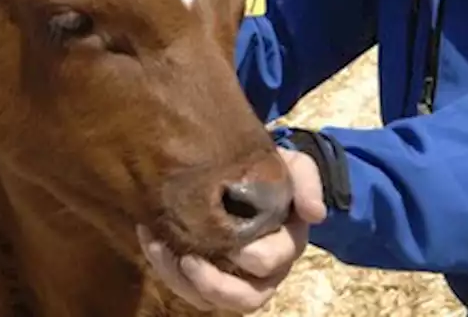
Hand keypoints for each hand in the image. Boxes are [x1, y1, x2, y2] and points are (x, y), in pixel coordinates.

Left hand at [139, 148, 326, 312]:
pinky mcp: (207, 274)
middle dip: (214, 283)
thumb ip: (307, 182)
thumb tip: (316, 215)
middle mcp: (264, 272)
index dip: (249, 255)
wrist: (245, 166)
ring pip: (213, 301)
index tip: (224, 231)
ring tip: (161, 251)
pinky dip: (167, 270)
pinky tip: (151, 239)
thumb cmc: (270, 169)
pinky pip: (188, 289)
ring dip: (184, 283)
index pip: (271, 262)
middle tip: (188, 257)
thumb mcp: (294, 166)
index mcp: (286, 245)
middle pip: (246, 298)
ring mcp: (235, 277)